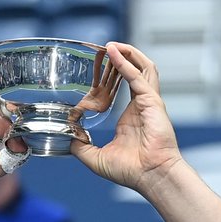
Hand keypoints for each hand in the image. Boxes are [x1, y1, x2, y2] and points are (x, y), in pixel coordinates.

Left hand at [69, 42, 182, 192]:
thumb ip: (81, 147)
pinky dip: (126, 63)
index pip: (124, 86)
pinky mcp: (152, 102)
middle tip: (105, 48)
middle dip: (122, 57)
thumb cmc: (132, 172)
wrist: (151, 177)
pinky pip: (138, 76)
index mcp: (131, 117)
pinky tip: (114, 53)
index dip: (113, 74)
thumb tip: (68, 137)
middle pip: (135, 70)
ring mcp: (149, 102)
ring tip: (111, 45)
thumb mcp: (97, 159)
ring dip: (127, 53)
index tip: (98, 68)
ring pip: (142, 67)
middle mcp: (141, 106)